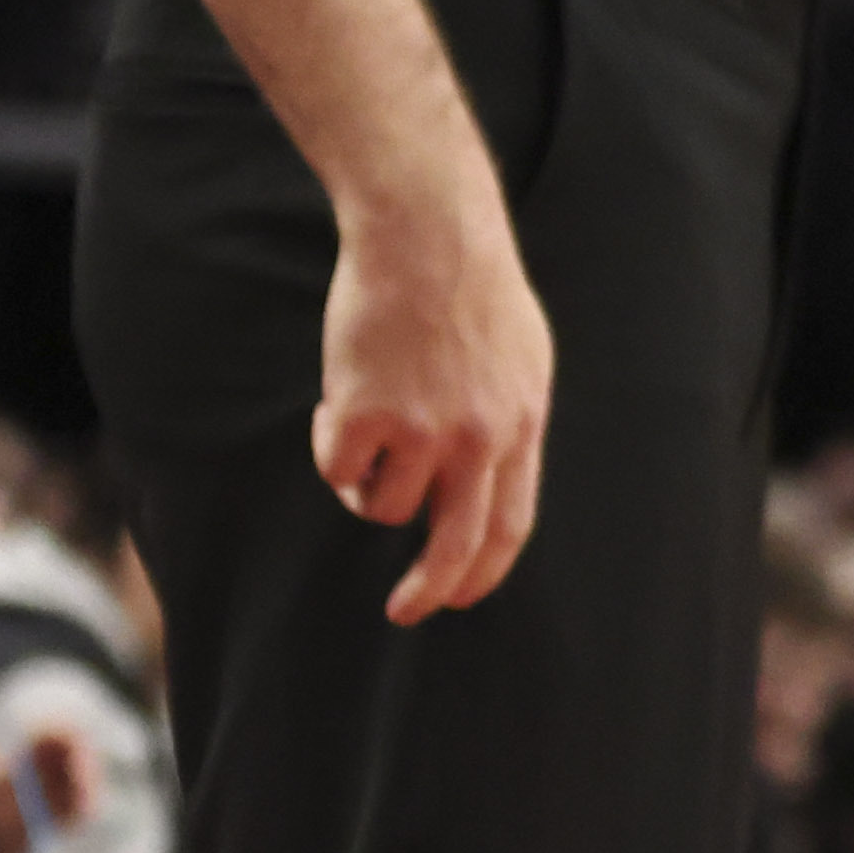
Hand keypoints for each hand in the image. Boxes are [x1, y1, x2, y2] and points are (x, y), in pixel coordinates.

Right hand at [319, 163, 552, 622]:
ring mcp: (422, 431)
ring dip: (367, 484)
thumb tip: (485, 481)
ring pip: (385, 505)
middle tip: (405, 613)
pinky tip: (338, 404)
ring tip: (366, 428)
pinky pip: (338, 471)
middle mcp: (479, 440)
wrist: (429, 240)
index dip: (484, 572)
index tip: (461, 599)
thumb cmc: (474, 292)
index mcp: (522, 428)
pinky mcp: (365, 415)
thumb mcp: (521, 361)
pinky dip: (332, 450)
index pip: (510, 526)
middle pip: (455, 544)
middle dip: (430, 591)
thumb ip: (505, 422)